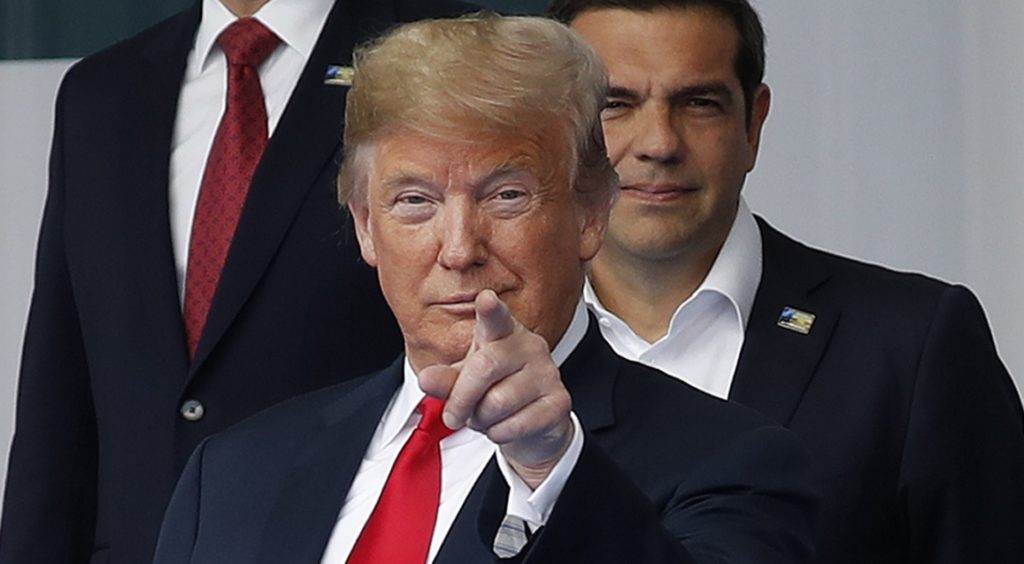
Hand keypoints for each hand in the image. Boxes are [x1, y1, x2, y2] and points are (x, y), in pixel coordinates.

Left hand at [418, 290, 573, 487]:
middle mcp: (529, 346)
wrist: (532, 424)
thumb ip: (445, 380)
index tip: (486, 299)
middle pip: (484, 367)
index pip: (496, 318)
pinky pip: (516, 424)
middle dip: (461, 399)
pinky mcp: (559, 401)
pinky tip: (504, 426)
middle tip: (453, 415)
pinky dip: (499, 433)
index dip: (490, 309)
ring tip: (486, 417)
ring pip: (498, 401)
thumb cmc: (495, 392)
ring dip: (482, 420)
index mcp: (503, 333)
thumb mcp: (464, 382)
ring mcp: (548, 372)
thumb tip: (427, 379)